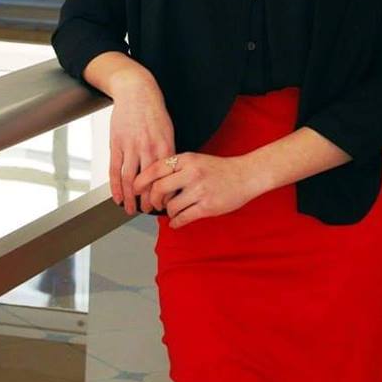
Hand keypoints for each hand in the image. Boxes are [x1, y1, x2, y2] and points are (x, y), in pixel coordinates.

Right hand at [108, 74, 176, 215]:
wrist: (136, 92)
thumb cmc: (153, 111)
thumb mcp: (168, 130)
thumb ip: (167, 151)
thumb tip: (169, 172)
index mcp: (165, 146)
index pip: (165, 177)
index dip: (164, 194)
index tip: (164, 204)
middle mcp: (148, 148)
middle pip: (148, 182)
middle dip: (147, 200)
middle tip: (147, 211)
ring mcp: (130, 147)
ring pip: (130, 179)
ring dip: (130, 198)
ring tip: (130, 209)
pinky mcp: (116, 144)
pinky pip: (115, 170)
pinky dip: (115, 186)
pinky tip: (117, 196)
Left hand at [132, 152, 259, 227]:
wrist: (246, 175)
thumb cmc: (221, 169)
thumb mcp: (196, 160)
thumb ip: (176, 168)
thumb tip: (153, 183)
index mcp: (187, 159)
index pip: (155, 169)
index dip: (141, 180)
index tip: (135, 189)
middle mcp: (192, 173)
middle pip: (158, 189)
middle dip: (151, 200)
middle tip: (151, 205)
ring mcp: (200, 190)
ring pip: (170, 206)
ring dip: (167, 212)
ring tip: (170, 212)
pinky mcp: (207, 206)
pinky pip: (183, 218)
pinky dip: (175, 222)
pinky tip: (176, 222)